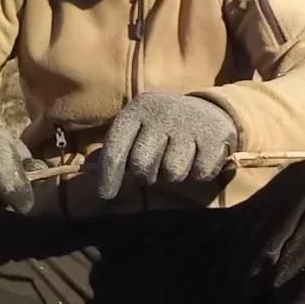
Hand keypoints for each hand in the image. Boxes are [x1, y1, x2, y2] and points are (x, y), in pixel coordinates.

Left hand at [98, 92, 238, 199]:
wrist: (208, 109)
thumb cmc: (162, 126)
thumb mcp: (136, 128)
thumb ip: (115, 149)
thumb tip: (89, 170)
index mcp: (137, 111)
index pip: (116, 149)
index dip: (109, 176)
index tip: (106, 195)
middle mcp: (161, 114)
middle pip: (142, 166)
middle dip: (146, 175)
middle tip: (154, 168)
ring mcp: (189, 124)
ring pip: (172, 173)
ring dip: (174, 175)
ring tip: (177, 160)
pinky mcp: (215, 136)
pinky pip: (200, 174)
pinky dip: (199, 174)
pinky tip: (197, 159)